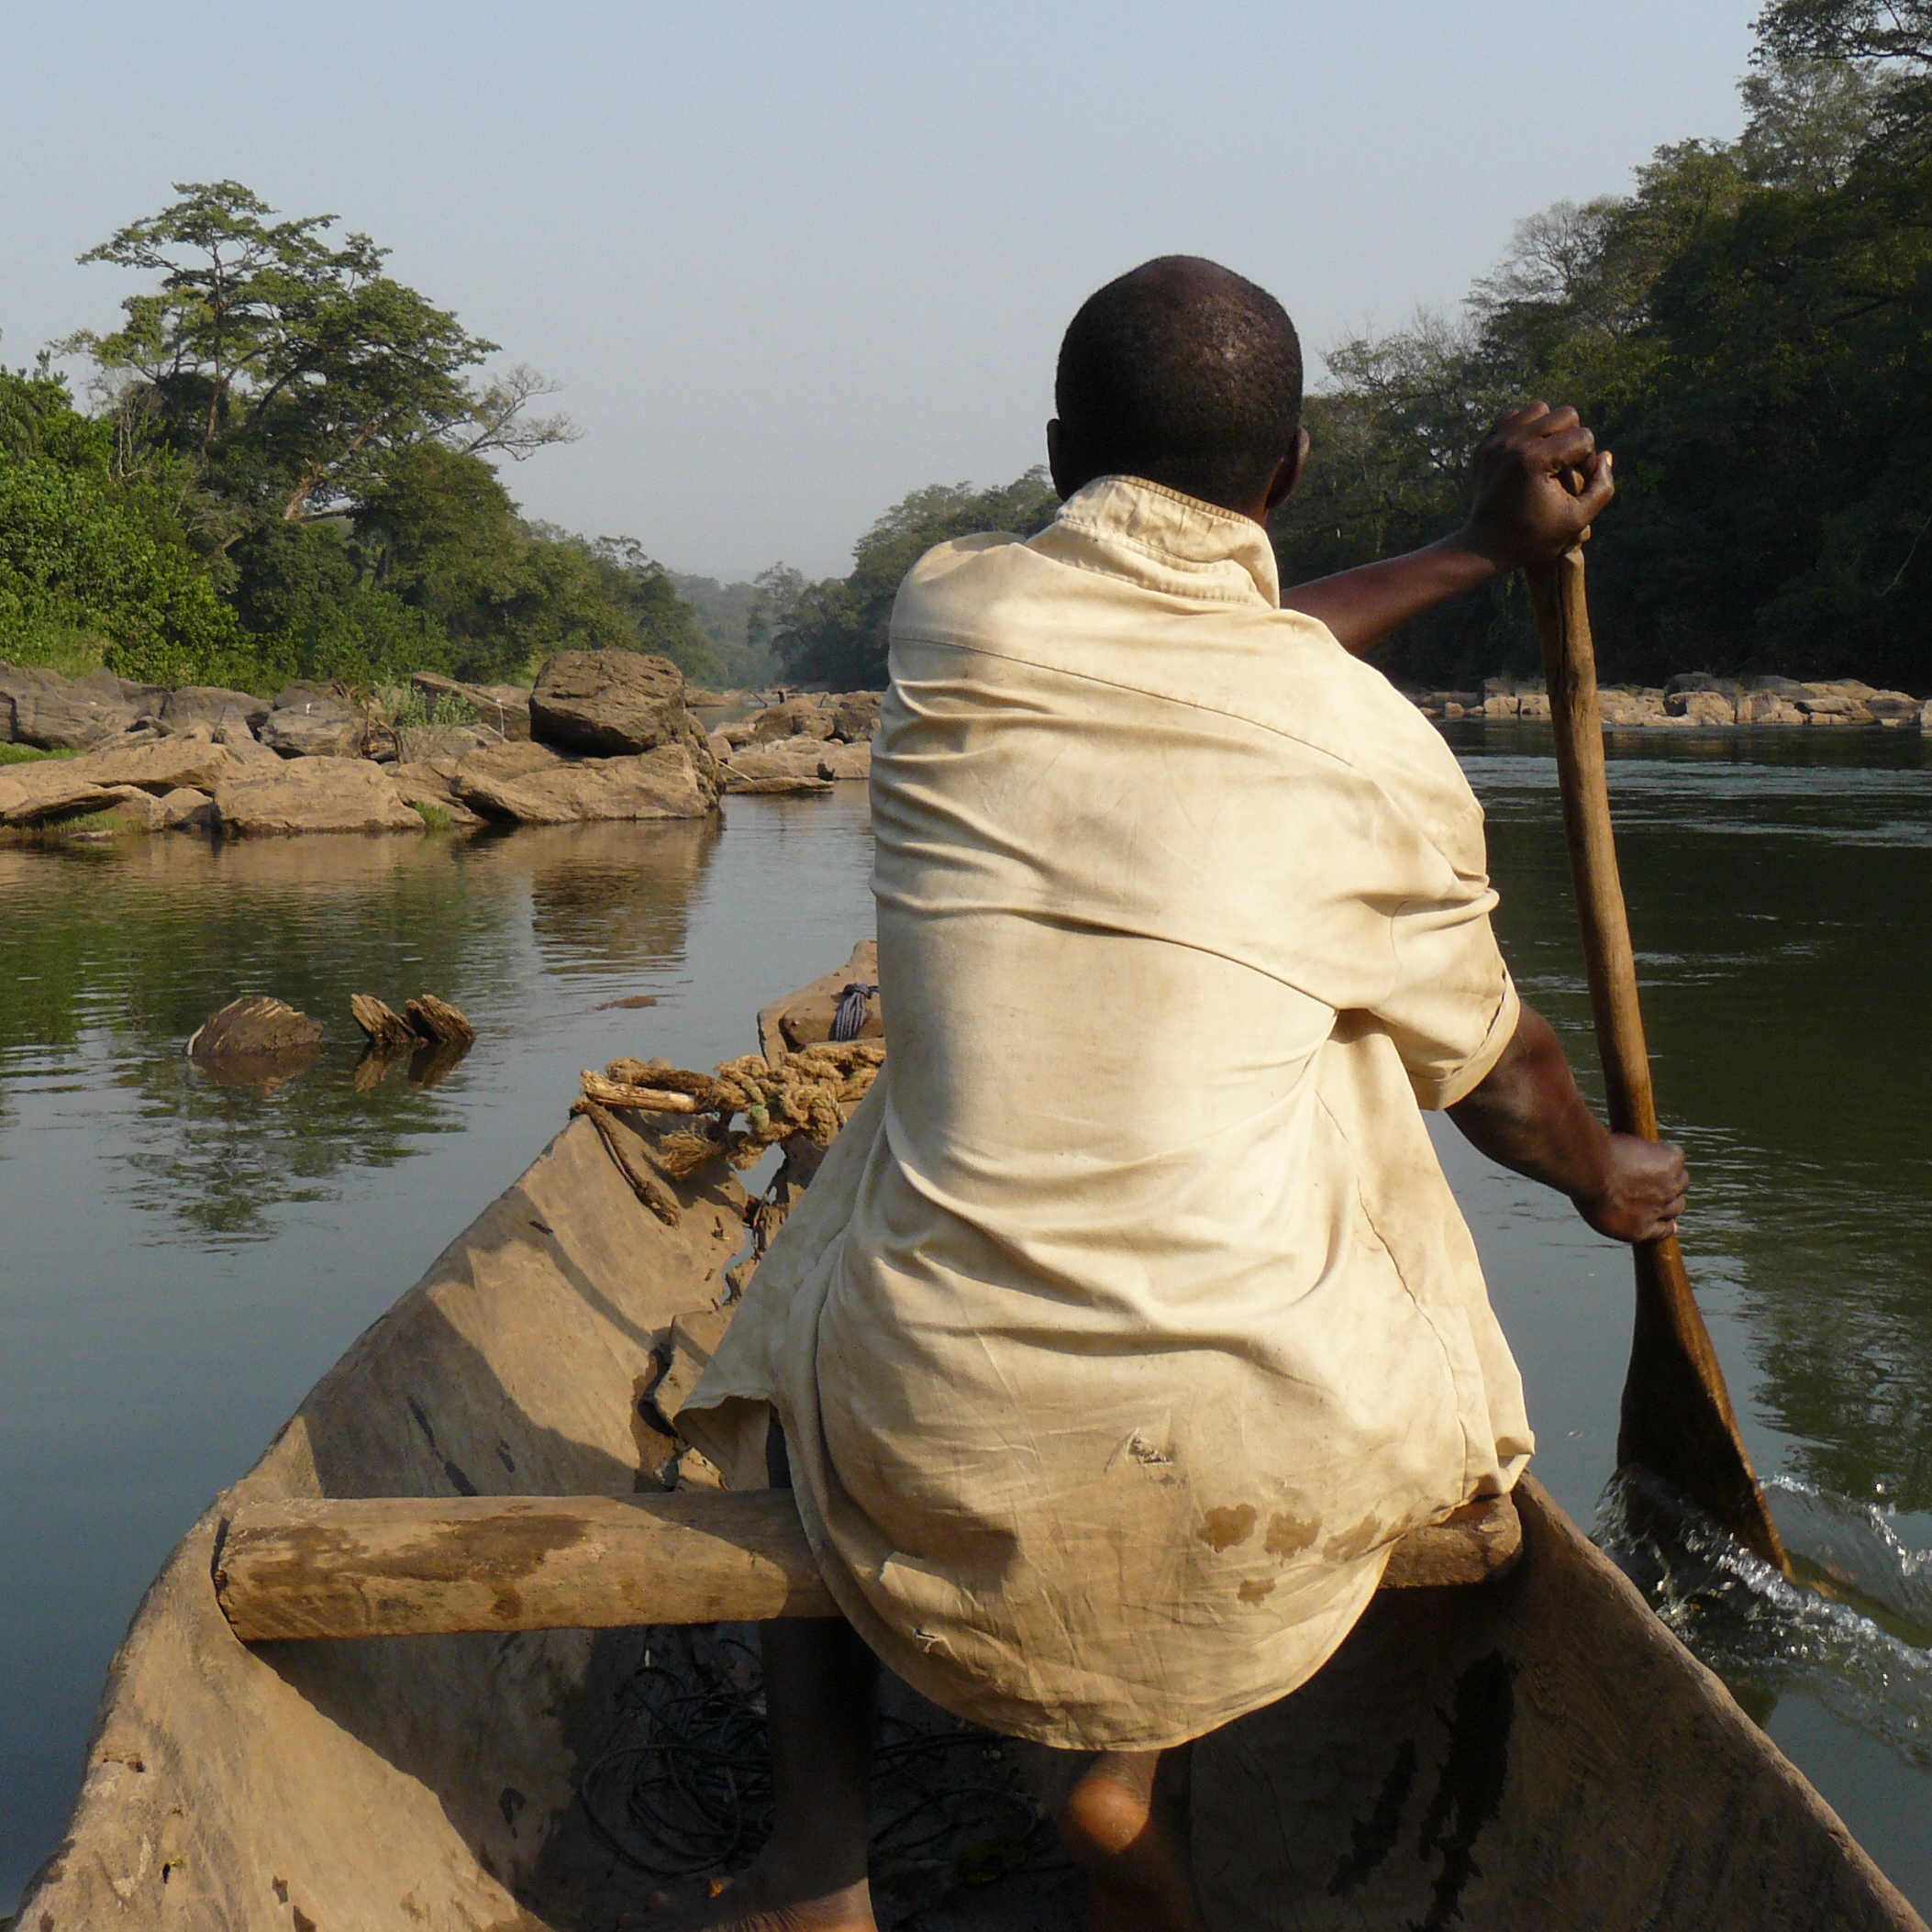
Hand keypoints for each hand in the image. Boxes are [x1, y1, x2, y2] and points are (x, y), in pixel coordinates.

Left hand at [1456, 402, 1614, 571]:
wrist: (1485, 547)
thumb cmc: (1534, 537)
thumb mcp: (1577, 520)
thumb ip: (1601, 487)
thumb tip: (1606, 454)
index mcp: (1535, 459)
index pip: (1583, 438)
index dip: (1587, 462)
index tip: (1574, 485)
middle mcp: (1513, 443)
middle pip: (1565, 414)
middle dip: (1573, 439)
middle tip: (1564, 467)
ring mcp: (1495, 441)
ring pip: (1539, 409)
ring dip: (1551, 429)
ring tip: (1548, 457)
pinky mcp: (1485, 444)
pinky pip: (1515, 417)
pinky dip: (1528, 429)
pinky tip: (1530, 454)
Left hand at [1574, 1134, 1688, 1243]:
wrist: (1588, 1168)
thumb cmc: (1581, 1185)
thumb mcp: (1594, 1208)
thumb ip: (1612, 1212)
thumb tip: (1620, 1205)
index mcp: (1639, 1230)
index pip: (1665, 1230)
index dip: (1667, 1220)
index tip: (1668, 1215)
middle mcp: (1660, 1212)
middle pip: (1678, 1206)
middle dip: (1668, 1195)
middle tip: (1653, 1179)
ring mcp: (1669, 1189)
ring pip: (1682, 1181)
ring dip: (1670, 1173)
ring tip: (1648, 1161)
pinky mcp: (1672, 1164)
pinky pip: (1677, 1156)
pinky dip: (1665, 1150)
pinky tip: (1647, 1147)